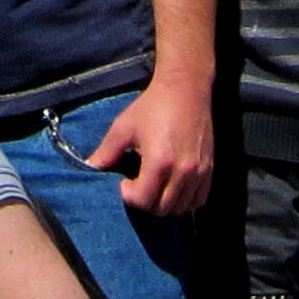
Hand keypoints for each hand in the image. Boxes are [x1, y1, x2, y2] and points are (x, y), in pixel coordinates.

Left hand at [89, 73, 214, 215]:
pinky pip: (198, 200)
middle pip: (161, 209)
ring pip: (180, 208)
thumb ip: (106, 152)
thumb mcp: (123, 127)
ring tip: (155, 187)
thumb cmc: (152, 106)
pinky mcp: (209, 169)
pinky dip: (184, 201)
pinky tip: (172, 187)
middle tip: (138, 186)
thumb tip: (89, 168)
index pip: (143, 200)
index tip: (125, 182)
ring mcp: (198, 171)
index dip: (129, 196)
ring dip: (164, 204)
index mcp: (159, 161)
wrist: (185, 89)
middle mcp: (182, 170)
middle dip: (145, 203)